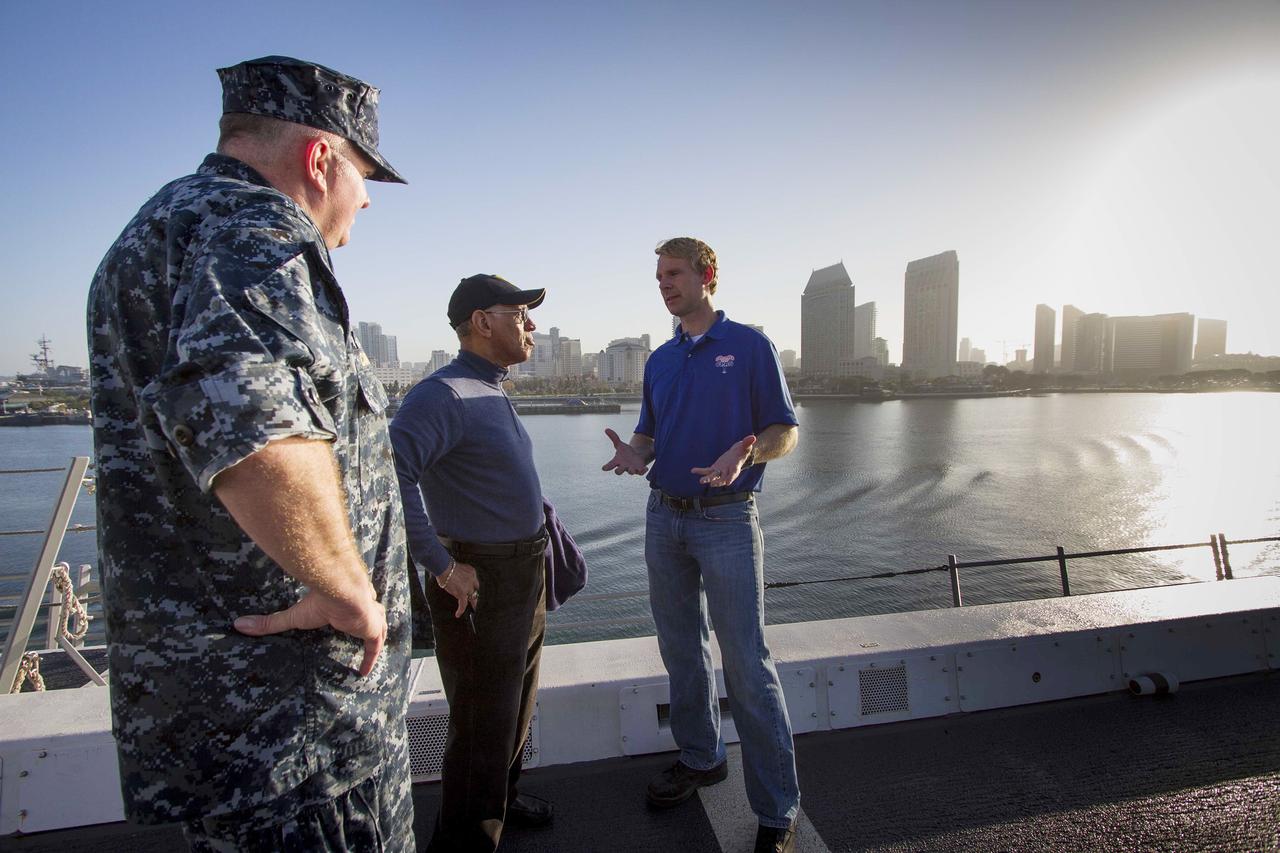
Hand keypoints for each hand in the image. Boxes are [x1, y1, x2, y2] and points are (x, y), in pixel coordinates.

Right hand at [235, 586, 386, 676]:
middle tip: (360, 631)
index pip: (347, 608)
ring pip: (376, 626)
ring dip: (374, 634)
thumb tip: (238, 625)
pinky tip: (364, 672)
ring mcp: (369, 618)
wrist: (341, 593)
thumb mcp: (292, 616)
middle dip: (366, 620)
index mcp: (341, 603)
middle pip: (367, 614)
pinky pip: (375, 646)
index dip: (346, 614)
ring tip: (369, 646)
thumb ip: (269, 623)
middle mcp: (358, 609)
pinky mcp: (373, 629)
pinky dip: (370, 657)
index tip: (339, 619)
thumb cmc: (318, 601)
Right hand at [437, 561, 479, 617]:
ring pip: (472, 597)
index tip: (473, 591)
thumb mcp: (458, 569)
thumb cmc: (446, 566)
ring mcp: (468, 586)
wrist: (444, 567)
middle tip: (475, 602)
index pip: (476, 582)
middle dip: (475, 596)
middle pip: (476, 590)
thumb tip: (457, 583)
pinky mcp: (462, 593)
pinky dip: (461, 610)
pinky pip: (463, 604)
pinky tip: (458, 614)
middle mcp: (472, 579)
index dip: (474, 588)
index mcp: (472, 572)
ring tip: (473, 608)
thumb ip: (461, 575)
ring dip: (472, 603)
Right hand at [602, 428, 648, 475]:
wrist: (635, 457)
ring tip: (632, 469)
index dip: (607, 467)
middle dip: (618, 471)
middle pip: (618, 472)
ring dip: (631, 471)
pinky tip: (645, 468)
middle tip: (618, 470)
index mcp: (617, 461)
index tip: (603, 468)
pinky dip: (643, 471)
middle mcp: (623, 467)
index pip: (610, 465)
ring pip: (630, 472)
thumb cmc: (625, 452)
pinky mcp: (639, 470)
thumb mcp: (619, 444)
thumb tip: (606, 429)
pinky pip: (640, 472)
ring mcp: (631, 469)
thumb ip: (613, 437)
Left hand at [692, 434, 756, 486]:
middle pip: (722, 478)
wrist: (737, 455)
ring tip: (701, 481)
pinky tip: (693, 470)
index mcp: (735, 467)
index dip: (731, 478)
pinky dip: (700, 470)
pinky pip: (707, 470)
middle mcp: (727, 471)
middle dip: (717, 481)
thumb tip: (753, 437)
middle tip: (712, 484)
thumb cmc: (742, 450)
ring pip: (713, 476)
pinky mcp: (715, 468)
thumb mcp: (745, 446)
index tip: (728, 483)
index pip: (734, 474)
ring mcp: (720, 471)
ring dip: (707, 479)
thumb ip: (748, 443)